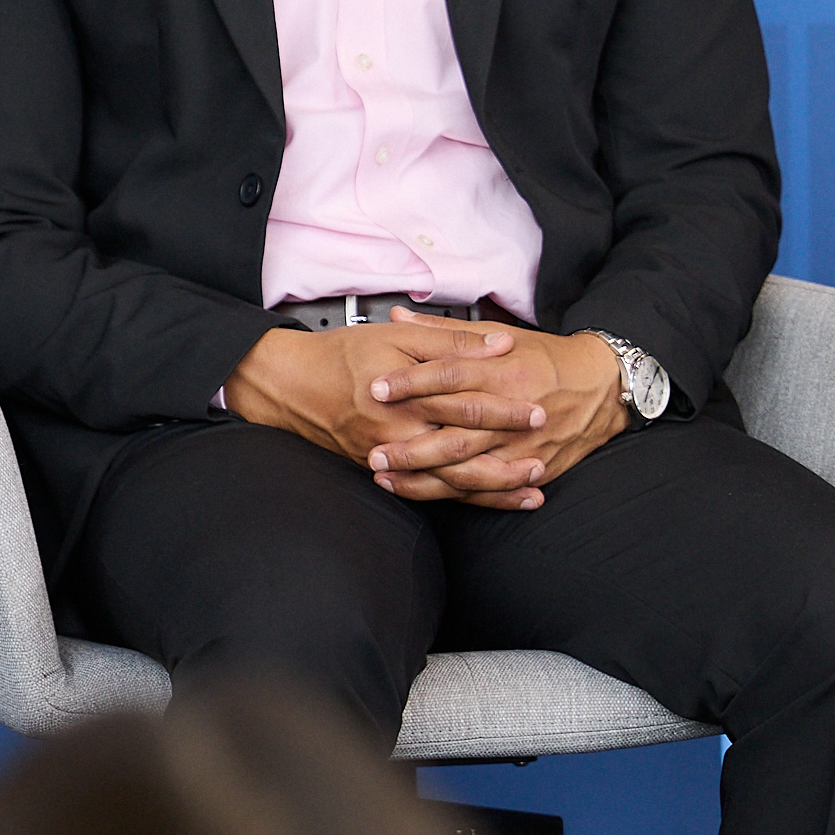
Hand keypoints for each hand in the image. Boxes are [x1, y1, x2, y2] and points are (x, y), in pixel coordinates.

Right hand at [224, 317, 548, 500]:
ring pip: (449, 482)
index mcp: (404, 397)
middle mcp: (397, 434)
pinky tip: (492, 498)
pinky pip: (430, 492)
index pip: (464, 404)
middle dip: (507, 455)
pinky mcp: (383, 471)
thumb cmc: (342, 355)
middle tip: (544, 450)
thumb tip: (499, 344)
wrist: (290, 385)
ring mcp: (389, 458)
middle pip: (462, 452)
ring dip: (494, 486)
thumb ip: (449, 341)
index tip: (537, 406)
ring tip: (532, 484)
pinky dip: (464, 497)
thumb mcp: (397, 336)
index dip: (503, 408)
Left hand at [364, 313, 630, 507]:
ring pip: (468, 467)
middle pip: (455, 430)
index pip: (449, 376)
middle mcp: (511, 411)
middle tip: (373, 448)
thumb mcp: (500, 335)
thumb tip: (398, 317)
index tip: (375, 388)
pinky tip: (426, 494)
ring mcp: (523, 445)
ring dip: (424, 476)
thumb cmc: (546, 359)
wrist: (603, 387)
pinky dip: (458, 494)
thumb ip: (444, 331)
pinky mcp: (532, 467)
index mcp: (502, 371)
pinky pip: (491, 487)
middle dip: (410, 444)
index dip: (410, 383)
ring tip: (386, 477)